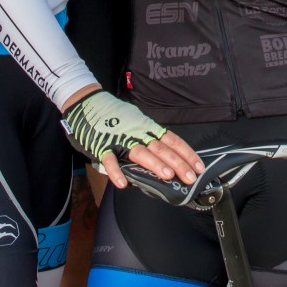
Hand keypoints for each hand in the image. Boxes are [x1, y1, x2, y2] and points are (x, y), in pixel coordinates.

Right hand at [61, 90, 203, 188]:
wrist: (88, 103)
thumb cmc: (115, 116)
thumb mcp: (137, 122)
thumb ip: (149, 137)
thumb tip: (165, 157)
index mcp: (148, 127)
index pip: (172, 140)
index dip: (187, 153)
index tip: (198, 166)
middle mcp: (138, 131)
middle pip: (161, 148)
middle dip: (178, 163)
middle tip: (190, 178)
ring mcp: (120, 138)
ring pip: (141, 152)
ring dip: (155, 164)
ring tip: (168, 175)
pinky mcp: (102, 145)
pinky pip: (110, 159)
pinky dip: (116, 171)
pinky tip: (123, 183)